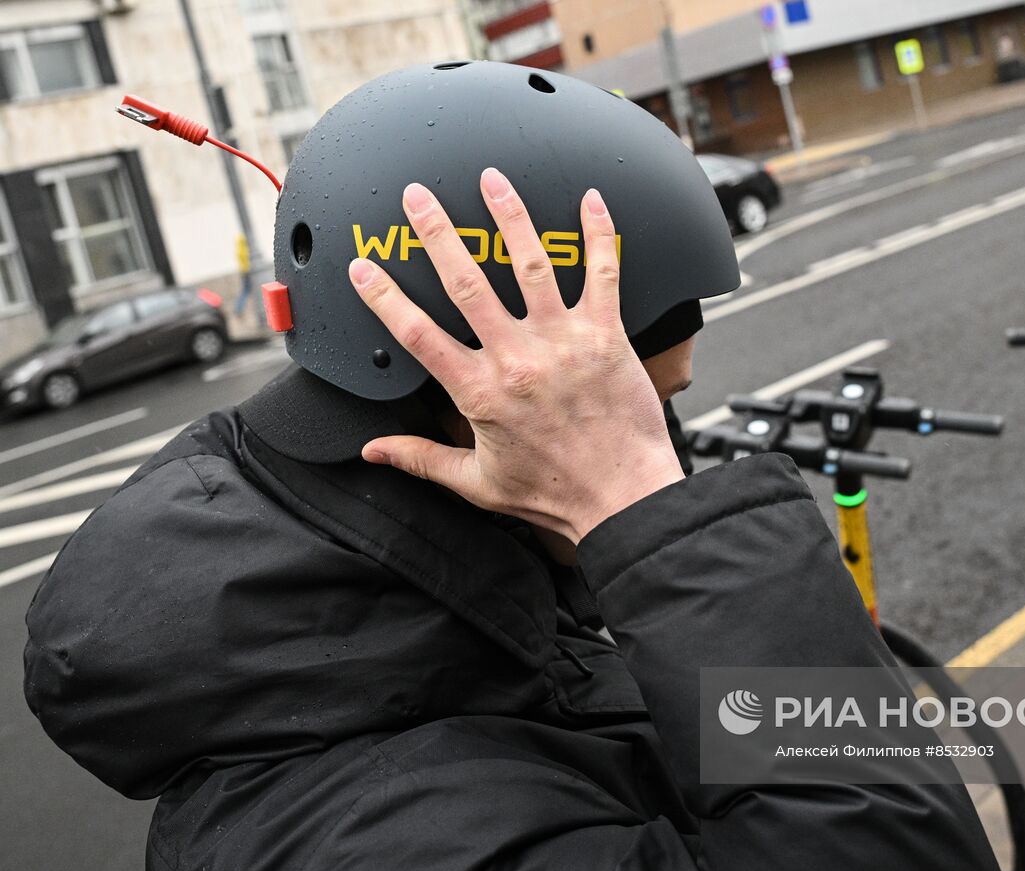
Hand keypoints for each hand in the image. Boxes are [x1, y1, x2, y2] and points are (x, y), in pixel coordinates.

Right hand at [348, 169, 684, 542]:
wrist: (624, 501)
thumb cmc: (555, 495)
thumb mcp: (476, 484)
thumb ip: (421, 459)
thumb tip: (373, 450)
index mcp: (479, 393)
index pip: (418, 335)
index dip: (384, 297)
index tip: (363, 266)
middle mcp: (518, 360)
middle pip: (467, 283)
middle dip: (437, 233)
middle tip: (418, 196)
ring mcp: (564, 343)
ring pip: (531, 265)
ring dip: (509, 217)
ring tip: (491, 179)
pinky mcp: (607, 337)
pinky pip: (604, 275)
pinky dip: (598, 235)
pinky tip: (591, 200)